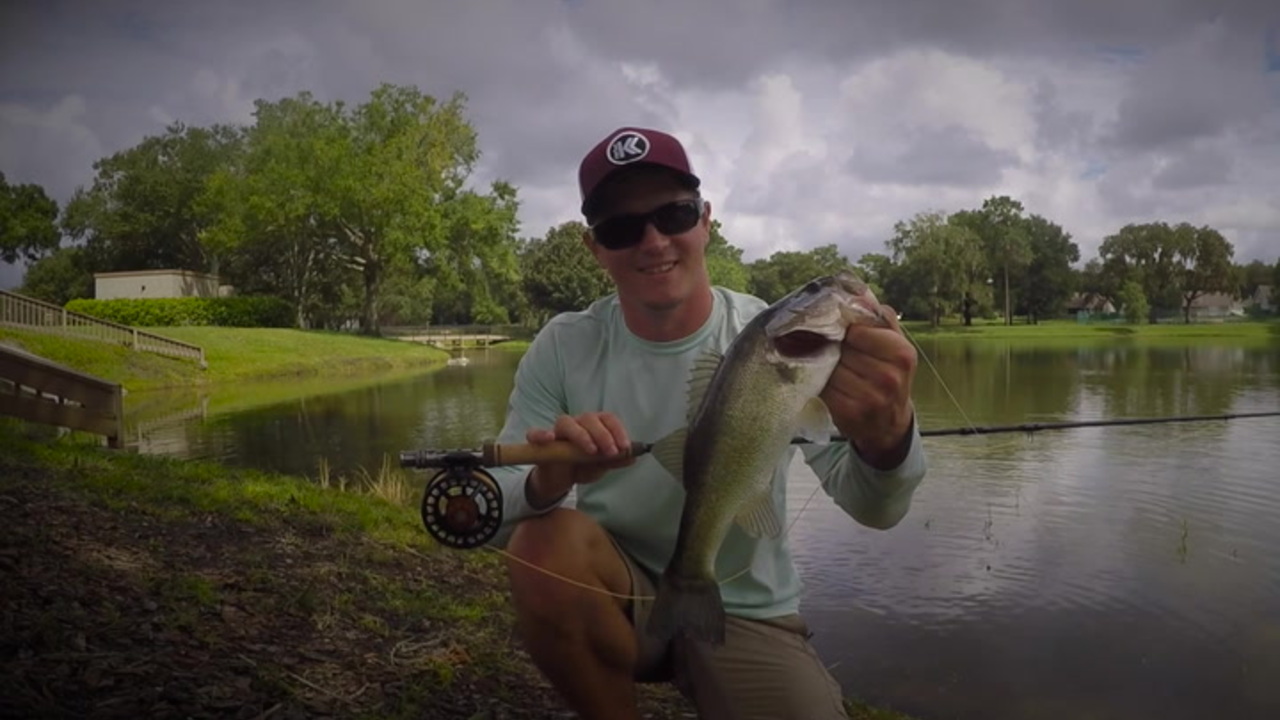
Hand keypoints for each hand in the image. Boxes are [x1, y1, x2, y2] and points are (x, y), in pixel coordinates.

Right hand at [524, 412, 636, 507]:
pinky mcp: (540, 444)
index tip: (625, 447)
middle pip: (589, 418)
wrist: (558, 482)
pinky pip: (536, 434)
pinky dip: (541, 434)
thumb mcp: (600, 466)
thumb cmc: (580, 467)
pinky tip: (549, 438)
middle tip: (611, 452)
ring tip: (591, 450)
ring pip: (566, 422)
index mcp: (593, 426)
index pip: (607, 419)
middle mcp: (576, 424)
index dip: (617, 430)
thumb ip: (614, 461)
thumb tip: (633, 457)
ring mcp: (556, 432)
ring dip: (581, 435)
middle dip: (603, 434)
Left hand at [819, 304, 916, 469]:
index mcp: (902, 353)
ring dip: (824, 365)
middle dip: (832, 347)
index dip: (844, 329)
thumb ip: (878, 318)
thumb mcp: (894, 344)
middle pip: (841, 348)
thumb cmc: (889, 375)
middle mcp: (889, 377)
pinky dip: (820, 383)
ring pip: (829, 367)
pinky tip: (828, 383)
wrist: (889, 423)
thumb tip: (859, 294)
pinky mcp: (850, 413)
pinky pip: (824, 387)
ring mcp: (870, 397)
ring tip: (831, 367)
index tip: (841, 332)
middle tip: (832, 350)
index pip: (857, 330)